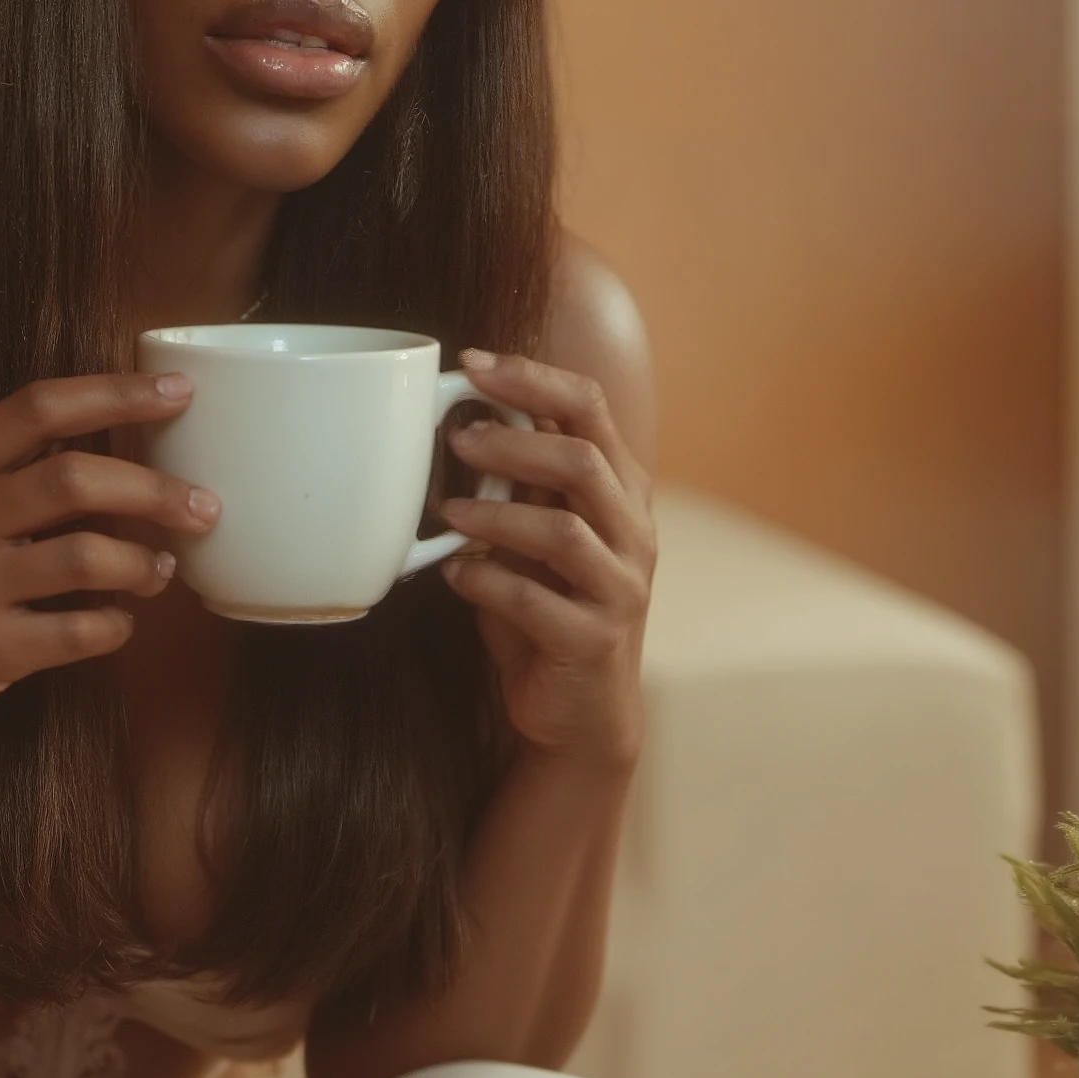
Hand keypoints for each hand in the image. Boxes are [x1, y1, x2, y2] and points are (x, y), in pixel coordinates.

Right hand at [0, 374, 214, 765]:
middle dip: (156, 488)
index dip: (117, 393)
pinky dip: (115, 626)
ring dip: (145, 562)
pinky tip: (119, 621)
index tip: (177, 391)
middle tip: (202, 504)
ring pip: (90, 558)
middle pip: (77, 479)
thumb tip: (100, 453)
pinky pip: (80, 632)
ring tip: (162, 569)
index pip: (38, 407)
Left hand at [438, 347, 651, 772]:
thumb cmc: (548, 608)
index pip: (591, 409)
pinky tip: (453, 575)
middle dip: (513, 441)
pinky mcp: (592, 641)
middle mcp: (632, 534)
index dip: (533, 378)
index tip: (473, 364)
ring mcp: (619, 589)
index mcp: (620, 492)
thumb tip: (459, 416)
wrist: (579, 714)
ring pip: (564, 532)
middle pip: (583, 462)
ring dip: (496, 515)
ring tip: (446, 514)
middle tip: (456, 438)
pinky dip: (485, 581)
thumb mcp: (536, 536)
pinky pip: (535, 601)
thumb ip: (518, 483)